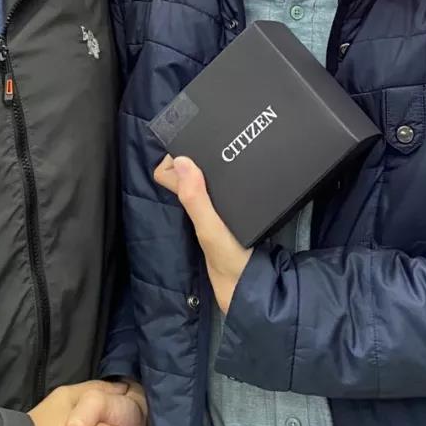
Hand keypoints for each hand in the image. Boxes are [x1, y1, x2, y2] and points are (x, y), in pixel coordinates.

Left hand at [154, 155, 252, 313]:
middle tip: (221, 136)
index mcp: (190, 204)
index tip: (195, 141)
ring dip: (218, 164)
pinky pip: (231, 188)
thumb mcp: (210, 230)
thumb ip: (196, 200)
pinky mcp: (238, 214)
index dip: (175, 157)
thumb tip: (182, 160)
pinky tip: (247, 168)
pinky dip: (234, 177)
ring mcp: (219, 210)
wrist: (257, 288)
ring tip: (235, 145)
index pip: (168, 174)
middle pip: (191, 171)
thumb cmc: (229, 262)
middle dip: (199, 154)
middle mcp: (201, 204)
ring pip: (211, 178)